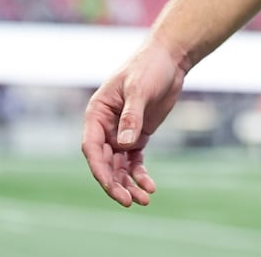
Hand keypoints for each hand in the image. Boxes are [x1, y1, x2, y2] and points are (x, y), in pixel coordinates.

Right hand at [80, 37, 188, 207]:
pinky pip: (134, 161)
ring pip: (119, 166)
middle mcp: (105, 126)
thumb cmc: (149, 67)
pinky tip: (150, 187)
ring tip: (143, 200)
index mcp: (96, 113)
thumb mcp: (139, 89)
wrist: (169, 59)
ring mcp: (120, 133)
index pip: (91, 147)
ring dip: (128, 184)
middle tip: (130, 201)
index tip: (111, 186)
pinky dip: (140, 175)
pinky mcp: (137, 136)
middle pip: (104, 162)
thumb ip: (132, 116)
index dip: (99, 169)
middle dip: (115, 183)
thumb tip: (124, 144)